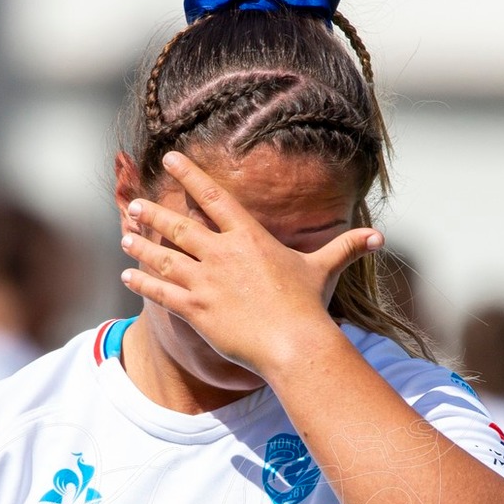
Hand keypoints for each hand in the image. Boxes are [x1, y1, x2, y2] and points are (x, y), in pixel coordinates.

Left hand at [119, 152, 381, 377]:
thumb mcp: (324, 272)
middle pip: (179, 226)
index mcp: (249, 238)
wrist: (294, 345)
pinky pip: (161, 292)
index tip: (169, 159)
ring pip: (164, 257)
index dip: (189, 176)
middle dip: (154, 213)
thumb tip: (379, 236)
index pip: (214, 198)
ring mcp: (207, 282)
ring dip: (141, 246)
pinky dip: (142, 284)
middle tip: (135, 205)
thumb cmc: (309, 308)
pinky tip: (126, 277)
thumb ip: (345, 248)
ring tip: (124, 236)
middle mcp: (222, 254)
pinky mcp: (197, 310)